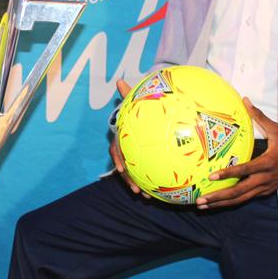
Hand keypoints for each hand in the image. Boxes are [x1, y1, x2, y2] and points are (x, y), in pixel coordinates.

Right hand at [110, 78, 147, 196]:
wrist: (144, 119)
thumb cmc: (138, 112)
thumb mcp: (134, 103)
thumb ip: (128, 94)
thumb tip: (119, 80)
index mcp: (123, 137)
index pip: (117, 150)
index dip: (119, 160)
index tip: (121, 169)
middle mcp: (127, 148)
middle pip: (124, 167)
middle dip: (129, 180)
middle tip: (136, 190)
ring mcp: (134, 155)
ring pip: (133, 174)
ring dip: (138, 185)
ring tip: (147, 197)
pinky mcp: (143, 160)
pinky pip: (144, 173)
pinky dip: (150, 182)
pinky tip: (160, 192)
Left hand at [196, 98, 277, 209]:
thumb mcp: (277, 129)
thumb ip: (259, 116)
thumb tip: (245, 100)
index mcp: (268, 163)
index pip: (245, 170)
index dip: (228, 174)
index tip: (212, 177)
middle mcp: (265, 179)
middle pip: (239, 192)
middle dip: (218, 197)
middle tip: (200, 201)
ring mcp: (265, 188)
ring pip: (241, 199)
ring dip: (221, 204)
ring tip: (203, 206)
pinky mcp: (265, 192)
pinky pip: (246, 199)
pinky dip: (231, 202)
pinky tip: (217, 203)